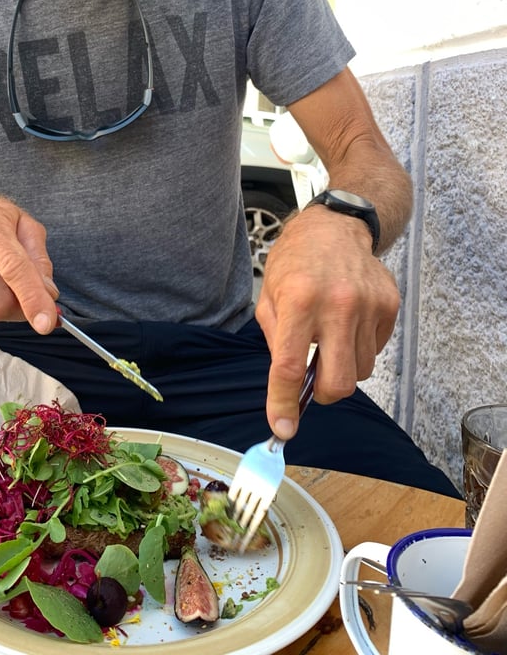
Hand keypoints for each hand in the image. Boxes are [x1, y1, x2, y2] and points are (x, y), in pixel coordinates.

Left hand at [255, 205, 399, 439]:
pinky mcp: (389, 305)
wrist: (335, 227)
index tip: (282, 429)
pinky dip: (358, 349)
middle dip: (322, 394)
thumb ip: (275, 341)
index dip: (283, 404)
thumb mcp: (268, 297)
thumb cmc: (295, 262)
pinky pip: (375, 350)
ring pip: (359, 371)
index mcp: (298, 302)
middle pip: (337, 382)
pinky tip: (346, 325)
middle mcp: (336, 305)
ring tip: (329, 340)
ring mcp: (368, 305)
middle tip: (312, 381)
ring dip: (341, 369)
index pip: (288, 367)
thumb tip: (287, 385)